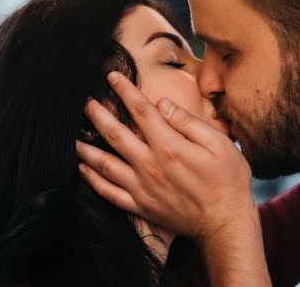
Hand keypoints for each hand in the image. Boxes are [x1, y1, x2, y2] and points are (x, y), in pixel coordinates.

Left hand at [76, 71, 257, 242]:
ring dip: (86, 147)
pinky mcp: (140, 206)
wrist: (225, 223)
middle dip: (96, 114)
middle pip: (114, 134)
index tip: (111, 77)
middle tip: (83, 101)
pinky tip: (83, 168)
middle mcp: (150, 165)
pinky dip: (93, 180)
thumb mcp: (218, 143)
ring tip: (72, 134)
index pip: (141, 111)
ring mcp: (142, 187)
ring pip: (104, 164)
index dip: (124, 91)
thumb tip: (163, 103)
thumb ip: (188, 122)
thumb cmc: (228, 180)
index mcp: (169, 146)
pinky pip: (109, 192)